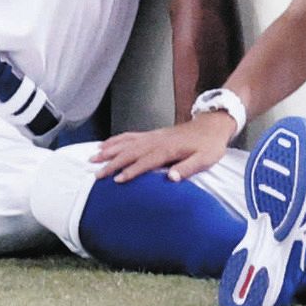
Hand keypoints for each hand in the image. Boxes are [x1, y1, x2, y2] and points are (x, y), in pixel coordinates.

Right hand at [92, 111, 237, 183]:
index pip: (146, 161)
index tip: (117, 180)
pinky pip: (130, 136)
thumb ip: (188, 168)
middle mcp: (157, 140)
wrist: (212, 125)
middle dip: (112, 162)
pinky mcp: (152, 134)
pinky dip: (116, 140)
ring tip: (93, 157)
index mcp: (169, 149)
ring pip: (126, 142)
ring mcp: (153, 136)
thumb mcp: (206, 159)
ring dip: (109, 150)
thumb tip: (172, 178)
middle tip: (96, 173)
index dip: (132, 171)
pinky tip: (105, 144)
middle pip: (130, 151)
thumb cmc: (210, 145)